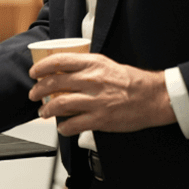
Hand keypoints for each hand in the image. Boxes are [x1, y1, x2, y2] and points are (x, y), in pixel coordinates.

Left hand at [30, 53, 175, 136]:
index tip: (34, 72)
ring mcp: (95, 100)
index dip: (41, 67)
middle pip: (54, 83)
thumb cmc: (132, 81)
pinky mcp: (101, 119)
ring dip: (47, 110)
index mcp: (93, 64)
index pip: (58, 61)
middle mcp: (92, 80)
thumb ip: (86, 66)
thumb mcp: (106, 64)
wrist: (154, 97)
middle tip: (34, 94)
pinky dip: (64, 127)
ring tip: (43, 112)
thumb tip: (64, 70)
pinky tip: (62, 127)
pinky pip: (74, 124)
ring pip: (60, 104)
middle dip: (38, 90)